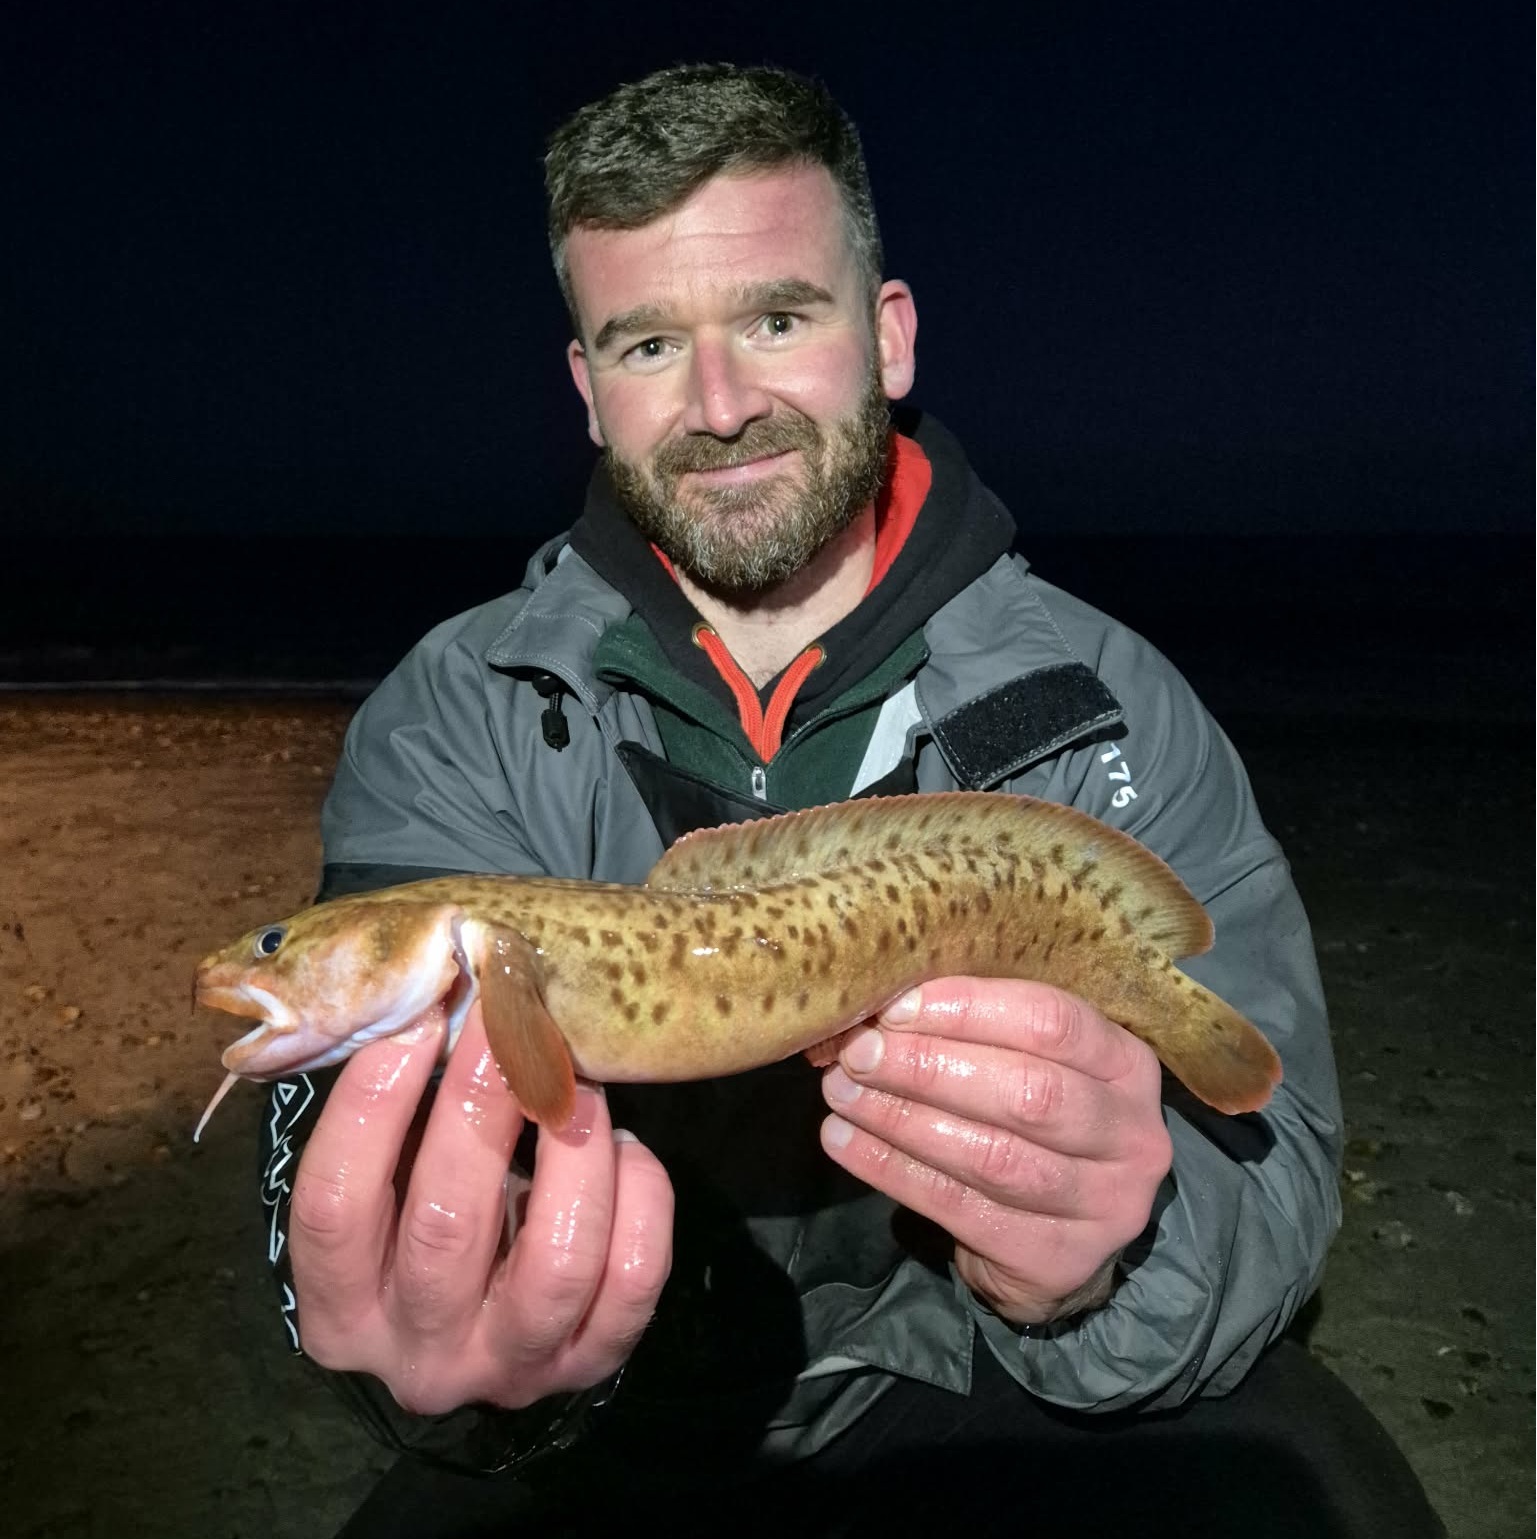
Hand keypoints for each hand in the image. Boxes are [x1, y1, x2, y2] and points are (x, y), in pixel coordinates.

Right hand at [287, 1004, 673, 1414]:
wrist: (478, 1339)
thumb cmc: (420, 1225)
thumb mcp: (387, 1186)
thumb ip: (396, 1117)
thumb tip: (439, 1000)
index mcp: (341, 1308)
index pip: (335, 1206)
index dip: (371, 1105)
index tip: (419, 1022)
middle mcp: (421, 1352)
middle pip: (448, 1225)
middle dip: (484, 1105)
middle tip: (511, 1024)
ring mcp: (512, 1366)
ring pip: (556, 1260)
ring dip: (575, 1150)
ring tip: (580, 1086)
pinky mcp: (591, 1363)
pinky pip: (632, 1277)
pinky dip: (640, 1197)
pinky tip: (623, 1150)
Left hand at [819, 980, 1170, 1325]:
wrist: (1058, 1241)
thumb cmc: (1033, 1126)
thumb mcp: (1031, 1065)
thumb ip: (977, 1032)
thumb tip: (879, 1001)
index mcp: (1127, 1065)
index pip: (1053, 1021)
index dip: (970, 1009)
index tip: (896, 1007)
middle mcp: (1130, 1134)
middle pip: (1027, 1092)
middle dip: (929, 1068)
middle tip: (858, 1053)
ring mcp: (1103, 1204)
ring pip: (992, 1155)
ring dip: (902, 1119)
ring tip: (840, 1094)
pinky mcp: (1057, 1258)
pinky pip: (961, 1208)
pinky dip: (893, 1170)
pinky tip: (844, 1142)